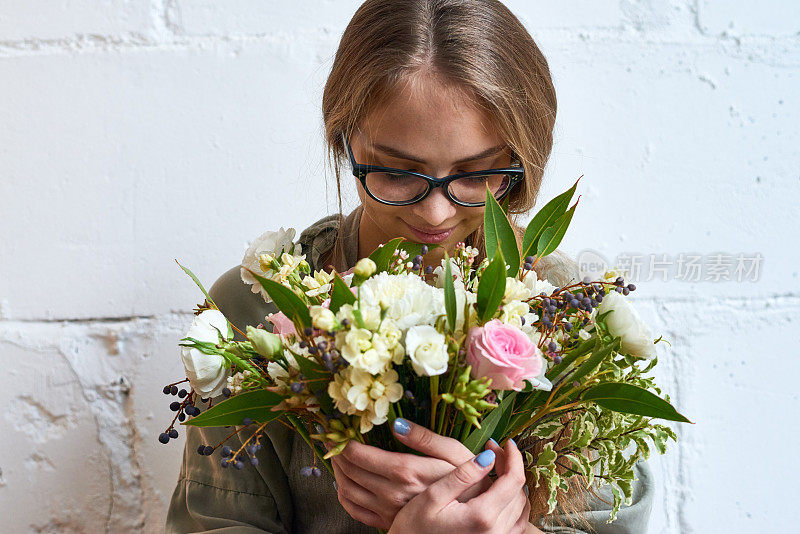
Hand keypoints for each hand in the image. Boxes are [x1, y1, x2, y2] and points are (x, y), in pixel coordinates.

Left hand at [330, 418, 490, 529]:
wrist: (474, 511)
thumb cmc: (468, 478)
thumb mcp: (453, 450)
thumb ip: (424, 437)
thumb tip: (396, 424)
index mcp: (405, 470)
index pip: (359, 455)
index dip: (344, 441)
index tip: (341, 430)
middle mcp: (392, 492)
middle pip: (349, 470)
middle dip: (337, 453)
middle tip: (336, 440)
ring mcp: (388, 510)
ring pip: (347, 490)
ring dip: (337, 472)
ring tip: (339, 458)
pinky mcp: (388, 521)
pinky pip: (355, 510)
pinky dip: (343, 495)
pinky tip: (345, 483)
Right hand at [388, 438, 528, 532]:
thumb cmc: (414, 528)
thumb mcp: (433, 496)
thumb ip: (463, 476)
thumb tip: (488, 456)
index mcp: (482, 516)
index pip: (513, 479)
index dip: (513, 457)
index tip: (505, 442)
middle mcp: (496, 531)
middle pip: (519, 492)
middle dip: (511, 466)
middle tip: (493, 450)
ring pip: (520, 507)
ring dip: (513, 484)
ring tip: (497, 468)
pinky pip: (516, 523)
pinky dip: (514, 504)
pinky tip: (501, 493)